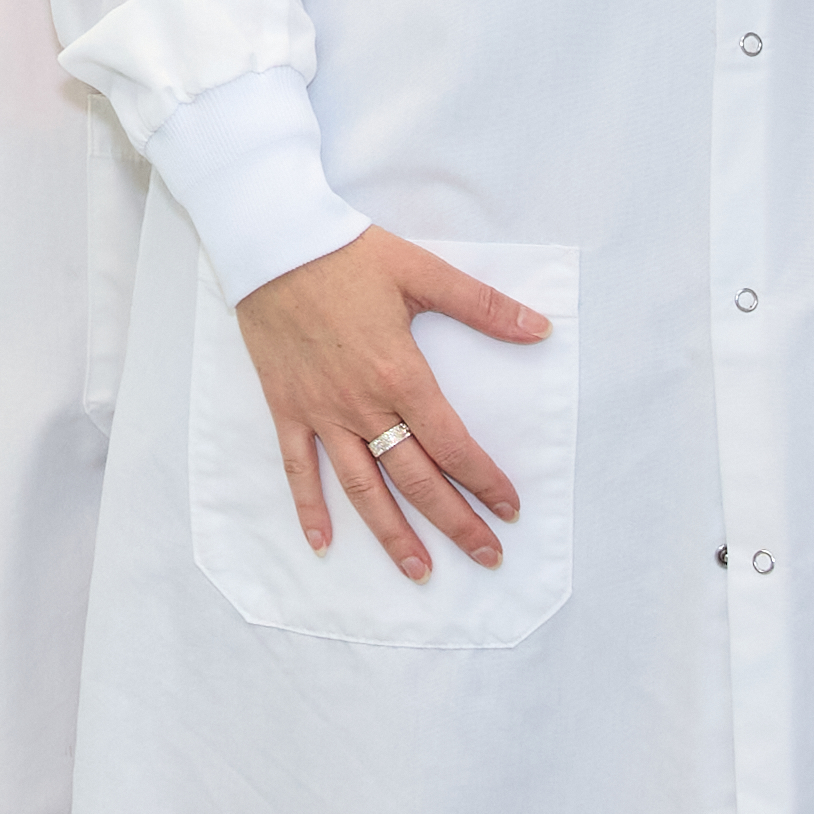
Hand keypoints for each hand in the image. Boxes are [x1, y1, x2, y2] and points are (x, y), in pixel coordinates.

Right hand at [230, 230, 552, 582]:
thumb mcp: (422, 271)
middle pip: (416, 478)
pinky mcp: (287, 407)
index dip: (484, 481)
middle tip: (487, 557)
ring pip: (362, 487)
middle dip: (455, 522)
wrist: (272, 242)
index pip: (452, 444)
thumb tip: (540, 328)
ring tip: (420, 571)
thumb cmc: (347, 253)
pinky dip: (309, 508)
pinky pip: (298, 468)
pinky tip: (323, 546)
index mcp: (401, 373)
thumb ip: (483, 305)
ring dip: (392, 534)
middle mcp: (363, 404)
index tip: (509, 509)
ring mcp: (322, 411)